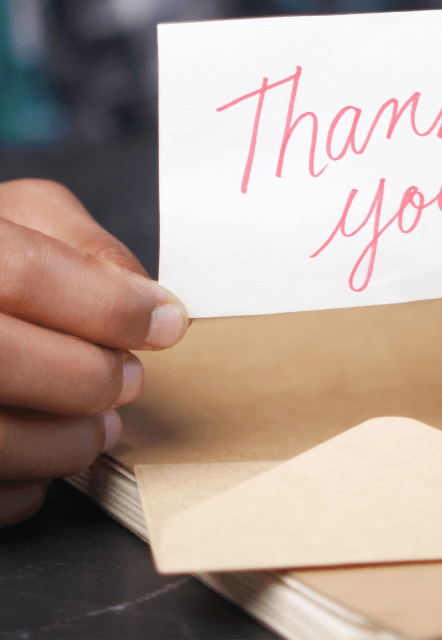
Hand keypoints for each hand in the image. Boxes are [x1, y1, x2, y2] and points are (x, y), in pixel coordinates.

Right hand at [0, 180, 188, 525]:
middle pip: (2, 362)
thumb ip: (86, 245)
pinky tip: (45, 455)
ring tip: (101, 425)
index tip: (166, 324)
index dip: (110, 306)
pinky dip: (27, 485)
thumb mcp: (24, 216)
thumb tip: (150, 304)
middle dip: (90, 378)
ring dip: (70, 442)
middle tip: (129, 379)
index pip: (23, 275)